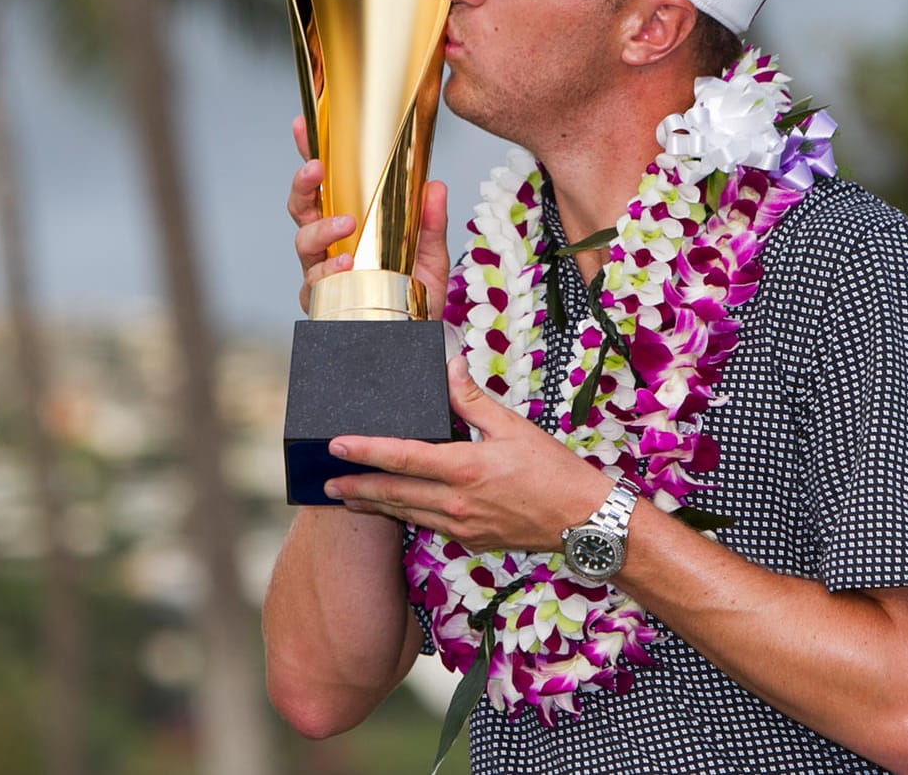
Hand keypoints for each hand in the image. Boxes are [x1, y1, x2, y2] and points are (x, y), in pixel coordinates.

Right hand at [286, 115, 449, 315]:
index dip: (311, 152)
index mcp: (349, 219)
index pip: (325, 183)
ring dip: (320, 228)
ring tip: (345, 223)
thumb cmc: (416, 290)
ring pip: (303, 241)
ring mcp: (322, 271)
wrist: (418, 337)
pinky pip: (314, 283)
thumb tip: (435, 185)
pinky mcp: (324, 301)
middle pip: (301, 206)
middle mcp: (329, 243)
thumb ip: (431, 220)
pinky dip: (328, 271)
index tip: (305, 125)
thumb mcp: (431, 251)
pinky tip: (344, 265)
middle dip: (304, 184)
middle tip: (316, 169)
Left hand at [323, 357, 614, 552]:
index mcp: (464, 468)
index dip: (365, 451)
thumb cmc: (552, 471)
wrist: (581, 521)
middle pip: (393, 494)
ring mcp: (461, 526)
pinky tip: (395, 510)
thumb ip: (472, 400)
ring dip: (374, 506)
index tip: (337, 446)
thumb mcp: (512, 427)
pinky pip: (429, 526)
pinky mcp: (470, 539)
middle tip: (326, 482)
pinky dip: (406, 516)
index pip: (401, 457)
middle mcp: (456, 502)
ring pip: (406, 514)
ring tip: (347, 499)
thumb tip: (449, 367)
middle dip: (355, 488)